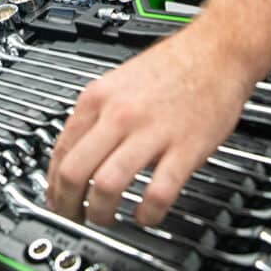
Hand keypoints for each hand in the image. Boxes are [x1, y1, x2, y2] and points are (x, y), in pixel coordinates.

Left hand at [46, 27, 253, 225]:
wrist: (218, 50)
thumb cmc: (174, 64)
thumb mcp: (118, 80)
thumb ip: (98, 113)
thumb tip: (78, 147)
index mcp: (98, 97)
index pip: (60, 149)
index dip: (52, 183)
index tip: (55, 197)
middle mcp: (119, 115)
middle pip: (75, 171)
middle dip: (66, 203)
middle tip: (72, 216)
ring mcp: (151, 132)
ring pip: (107, 186)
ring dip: (100, 213)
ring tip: (105, 219)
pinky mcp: (184, 149)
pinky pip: (157, 193)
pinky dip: (147, 213)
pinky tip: (146, 216)